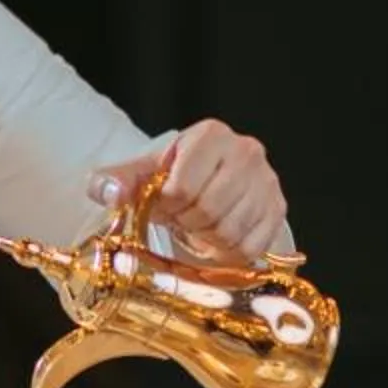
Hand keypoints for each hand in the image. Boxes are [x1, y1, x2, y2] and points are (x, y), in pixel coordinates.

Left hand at [90, 118, 287, 265]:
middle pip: (209, 210)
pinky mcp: (278, 209)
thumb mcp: (142, 173)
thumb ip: (114, 180)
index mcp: (211, 135)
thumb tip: (108, 194)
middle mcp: (246, 152)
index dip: (167, 205)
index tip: (165, 203)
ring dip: (207, 238)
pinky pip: (251, 247)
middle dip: (188, 223)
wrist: (209, 182)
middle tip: (182, 218)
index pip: (182, 187)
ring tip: (200, 225)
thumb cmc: (173, 176)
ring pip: (230, 231)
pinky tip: (219, 236)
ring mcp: (267, 181)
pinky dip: (229, 252)